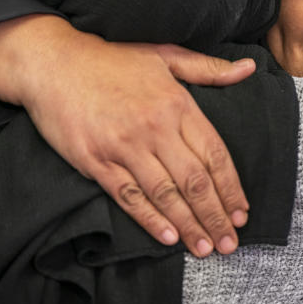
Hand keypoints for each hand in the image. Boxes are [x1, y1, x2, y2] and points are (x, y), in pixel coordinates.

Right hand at [0, 15, 254, 256]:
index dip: (231, 187)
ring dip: (188, 225)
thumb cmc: (112, 59)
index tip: (242, 212)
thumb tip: (249, 69)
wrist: (53, 62)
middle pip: (194, 180)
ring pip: (165, 194)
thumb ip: (208, 68)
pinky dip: (150, 219)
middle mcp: (154, 128)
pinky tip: (168, 237)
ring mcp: (124, 146)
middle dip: (215, 215)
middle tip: (230, 243)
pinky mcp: (95, 161)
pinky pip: (128, 197)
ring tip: (205, 248)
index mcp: (177, 104)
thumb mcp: (165, 56)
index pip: (214, 154)